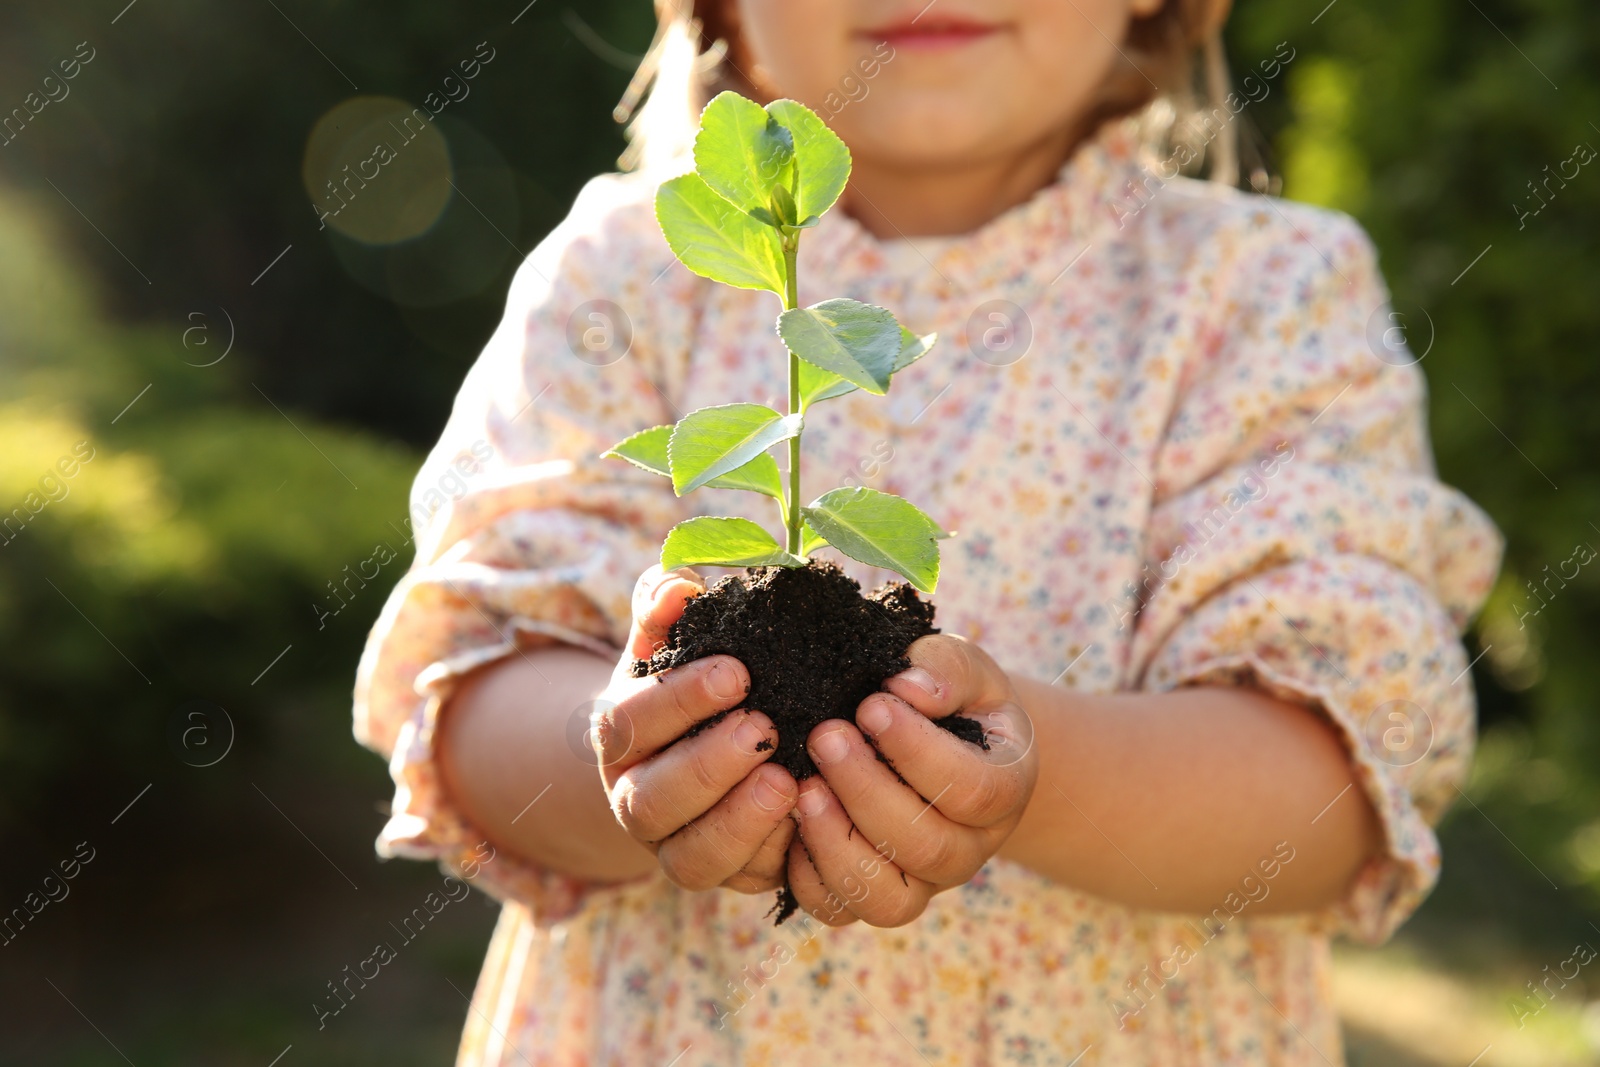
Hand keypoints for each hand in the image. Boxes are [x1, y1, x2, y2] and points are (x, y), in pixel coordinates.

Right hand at [592, 565, 799, 893]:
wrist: (712, 742)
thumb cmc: (696, 678)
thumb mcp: (674, 639)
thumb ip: (665, 604)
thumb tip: (677, 584)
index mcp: (618, 738)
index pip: (628, 723)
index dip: (679, 700)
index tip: (738, 672)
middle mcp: (637, 800)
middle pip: (653, 800)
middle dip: (709, 766)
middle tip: (765, 728)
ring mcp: (678, 847)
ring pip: (692, 858)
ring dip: (740, 823)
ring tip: (788, 782)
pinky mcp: (728, 875)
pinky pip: (743, 881)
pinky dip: (775, 856)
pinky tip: (809, 819)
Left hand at [786, 634, 1037, 926]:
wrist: (940, 742)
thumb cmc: (950, 700)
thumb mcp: (962, 669)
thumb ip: (945, 668)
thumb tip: (909, 687)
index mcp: (1005, 787)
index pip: (973, 789)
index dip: (918, 752)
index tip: (871, 706)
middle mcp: (971, 847)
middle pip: (927, 846)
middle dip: (866, 790)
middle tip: (825, 736)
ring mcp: (924, 882)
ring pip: (887, 898)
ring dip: (837, 842)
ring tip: (804, 788)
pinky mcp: (874, 896)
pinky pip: (840, 910)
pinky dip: (810, 876)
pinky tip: (791, 822)